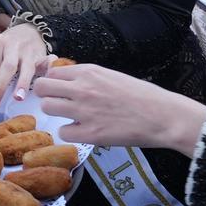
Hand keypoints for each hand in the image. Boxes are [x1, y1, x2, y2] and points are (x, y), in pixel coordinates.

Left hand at [0, 22, 48, 108]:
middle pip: (5, 68)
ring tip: (18, 98)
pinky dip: (47, 70)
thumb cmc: (4, 48)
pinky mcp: (42, 55)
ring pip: (25, 67)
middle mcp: (11, 46)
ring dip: (22, 83)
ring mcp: (28, 51)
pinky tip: (47, 80)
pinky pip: (46, 63)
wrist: (29, 30)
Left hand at [34, 64, 205, 152]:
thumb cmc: (142, 96)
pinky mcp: (90, 133)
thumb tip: (68, 82)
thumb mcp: (112, 76)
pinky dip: (71, 132)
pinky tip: (83, 130)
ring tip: (72, 117)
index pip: (52, 72)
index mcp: (89, 71)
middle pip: (42, 88)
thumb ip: (89, 78)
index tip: (59, 90)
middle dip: (47, 96)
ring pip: (47, 108)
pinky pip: (63, 132)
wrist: (163, 115)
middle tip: (59, 103)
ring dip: (56, 113)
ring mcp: (84, 111)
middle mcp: (83, 88)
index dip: (53, 82)